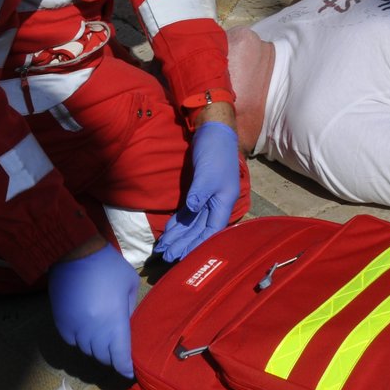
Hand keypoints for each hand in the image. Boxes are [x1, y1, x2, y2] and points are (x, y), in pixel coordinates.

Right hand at [47, 240, 137, 378]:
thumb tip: (127, 326)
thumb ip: (129, 309)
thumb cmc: (108, 267)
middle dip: (112, 358)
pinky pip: (72, 341)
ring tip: (103, 340)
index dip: (125, 367)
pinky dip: (80, 341)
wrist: (75, 253)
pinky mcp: (61, 323)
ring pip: (87, 351)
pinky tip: (86, 331)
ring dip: (96, 349)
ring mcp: (75, 328)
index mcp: (114, 322)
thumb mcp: (129, 285)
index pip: (120, 357)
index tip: (130, 372)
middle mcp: (93, 331)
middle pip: (103, 357)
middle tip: (119, 353)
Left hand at [154, 120, 239, 261]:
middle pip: (199, 229)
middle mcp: (216, 203)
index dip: (198, 244)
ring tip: (164, 249)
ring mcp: (207, 198)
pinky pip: (188, 212)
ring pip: (192, 223)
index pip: (211, 230)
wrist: (213, 132)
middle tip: (167, 257)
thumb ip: (200, 193)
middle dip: (184, 243)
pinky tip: (169, 232)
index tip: (183, 257)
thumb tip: (192, 210)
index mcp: (224, 201)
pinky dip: (178, 222)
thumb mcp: (207, 173)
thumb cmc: (215, 152)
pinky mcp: (197, 191)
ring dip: (179, 235)